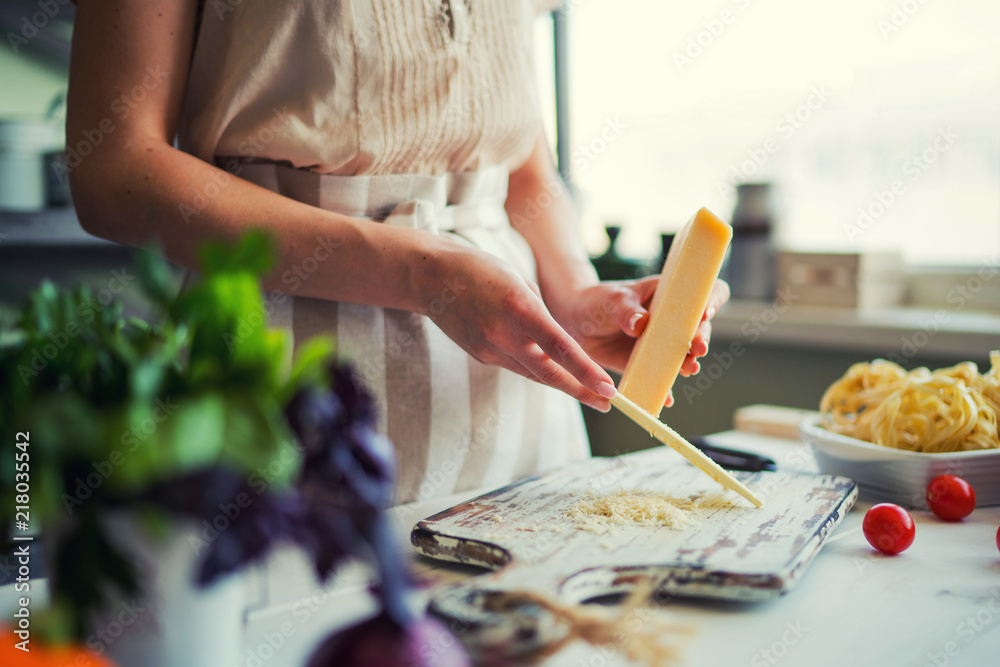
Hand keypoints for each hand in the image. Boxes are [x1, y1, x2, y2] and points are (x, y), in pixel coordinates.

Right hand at [417, 244, 617, 411]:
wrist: (430, 277)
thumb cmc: (481, 269)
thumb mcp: (520, 280)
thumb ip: (540, 314)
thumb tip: (555, 343)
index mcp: (520, 308)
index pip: (560, 348)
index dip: (587, 372)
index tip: (609, 389)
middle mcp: (504, 334)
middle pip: (550, 373)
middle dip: (582, 391)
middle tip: (608, 404)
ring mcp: (489, 349)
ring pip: (534, 374)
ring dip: (563, 384)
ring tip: (591, 394)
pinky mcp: (480, 356)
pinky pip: (516, 366)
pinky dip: (536, 369)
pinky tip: (553, 372)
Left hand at [557, 278, 729, 406]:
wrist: (576, 323)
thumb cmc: (599, 301)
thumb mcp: (612, 300)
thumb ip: (626, 310)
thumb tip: (640, 324)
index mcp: (669, 294)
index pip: (703, 292)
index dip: (712, 300)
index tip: (705, 313)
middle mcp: (672, 320)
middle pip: (699, 328)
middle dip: (702, 338)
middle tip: (697, 348)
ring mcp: (663, 344)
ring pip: (684, 355)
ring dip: (689, 363)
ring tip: (690, 369)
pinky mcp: (649, 365)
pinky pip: (661, 378)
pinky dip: (663, 389)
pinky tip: (664, 398)